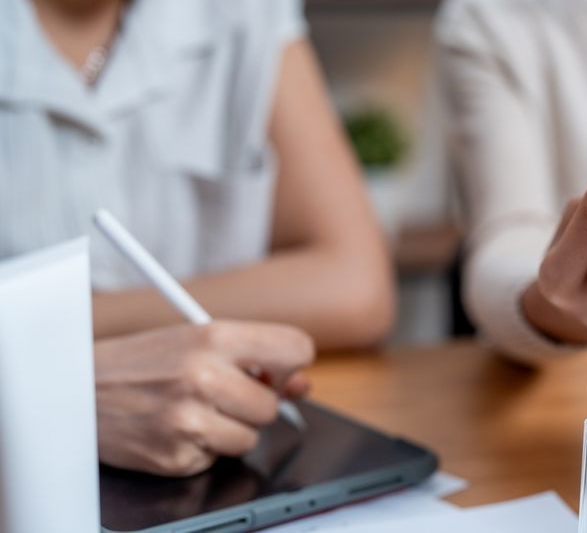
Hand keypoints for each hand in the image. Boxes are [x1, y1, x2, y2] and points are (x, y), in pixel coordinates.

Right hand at [95, 321, 314, 476]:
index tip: (279, 371)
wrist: (75, 390)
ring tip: (191, 410)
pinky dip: (201, 449)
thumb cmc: (140, 362)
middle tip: (220, 394)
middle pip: (272, 405)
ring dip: (228, 430)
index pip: (296, 349)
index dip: (292, 364)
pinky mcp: (176, 456)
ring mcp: (189, 420)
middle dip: (253, 404)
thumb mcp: (196, 340)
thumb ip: (254, 358)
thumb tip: (301, 386)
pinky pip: (216, 459)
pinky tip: (173, 429)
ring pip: (250, 438)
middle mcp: (204, 376)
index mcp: (214, 336)